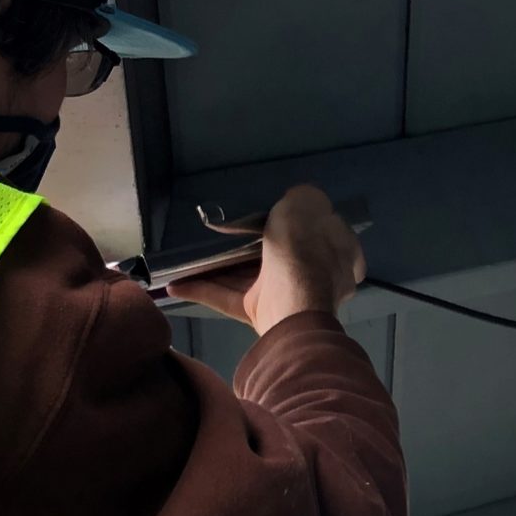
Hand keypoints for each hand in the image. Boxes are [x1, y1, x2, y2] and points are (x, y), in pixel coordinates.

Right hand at [165, 185, 364, 333]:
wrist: (293, 302)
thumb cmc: (304, 248)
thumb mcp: (306, 203)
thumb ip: (301, 198)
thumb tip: (296, 201)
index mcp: (340, 253)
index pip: (324, 234)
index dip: (302, 222)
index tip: (275, 213)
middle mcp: (318, 278)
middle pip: (281, 258)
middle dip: (252, 248)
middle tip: (227, 234)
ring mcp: (290, 300)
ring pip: (250, 280)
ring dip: (219, 270)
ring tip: (190, 258)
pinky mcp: (262, 316)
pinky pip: (230, 299)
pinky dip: (204, 290)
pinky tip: (176, 284)